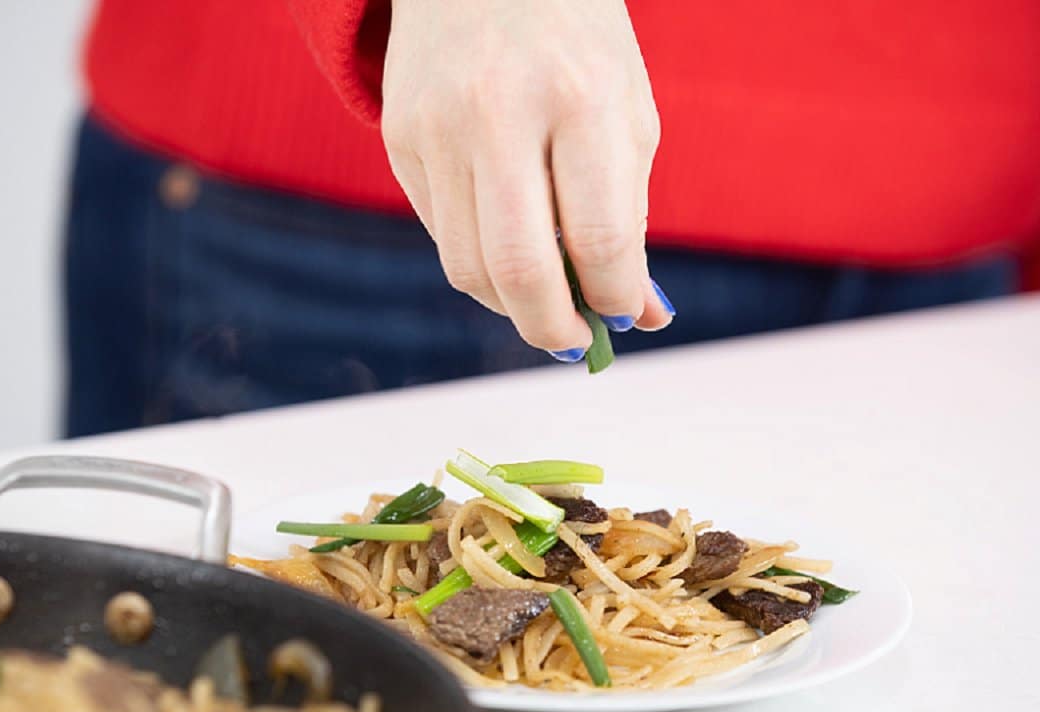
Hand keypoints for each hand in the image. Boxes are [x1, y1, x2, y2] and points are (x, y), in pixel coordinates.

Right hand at [382, 0, 671, 359]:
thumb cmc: (575, 41)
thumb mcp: (625, 110)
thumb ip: (630, 215)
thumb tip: (640, 315)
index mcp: (580, 97)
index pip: (598, 237)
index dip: (615, 296)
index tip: (623, 312)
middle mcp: (499, 112)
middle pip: (519, 269)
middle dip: (553, 329)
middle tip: (574, 342)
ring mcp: (437, 126)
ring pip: (467, 268)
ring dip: (512, 305)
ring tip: (544, 297)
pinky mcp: (398, 137)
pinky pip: (440, 234)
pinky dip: (479, 260)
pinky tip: (504, 242)